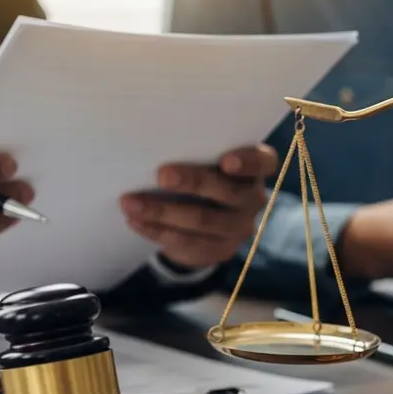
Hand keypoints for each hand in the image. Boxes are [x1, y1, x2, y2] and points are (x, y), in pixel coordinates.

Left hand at [119, 144, 277, 268]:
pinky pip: (187, 242)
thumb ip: (194, 152)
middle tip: (162, 175)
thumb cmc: (201, 174)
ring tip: (130, 203)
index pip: (262, 161)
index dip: (247, 162)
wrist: (203, 222)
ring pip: (201, 220)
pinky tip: (136, 221)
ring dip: (162, 211)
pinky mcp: (219, 250)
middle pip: (226, 191)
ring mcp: (238, 228)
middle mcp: (253, 198)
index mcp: (254, 169)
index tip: (226, 161)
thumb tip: (150, 143)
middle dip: (193, 182)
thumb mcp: (205, 160)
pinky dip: (157, 231)